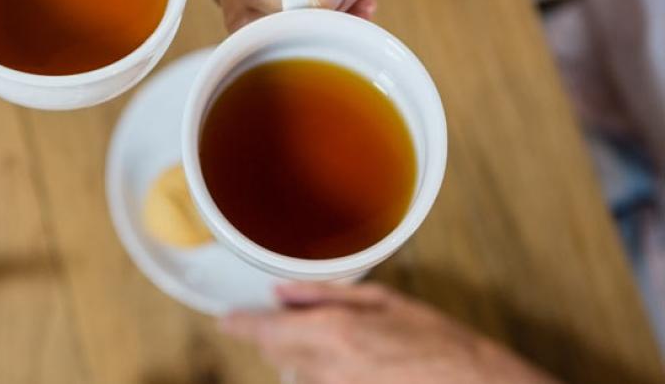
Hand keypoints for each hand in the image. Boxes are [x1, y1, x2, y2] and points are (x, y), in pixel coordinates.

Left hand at [221, 283, 557, 383]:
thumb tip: (281, 291)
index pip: (264, 331)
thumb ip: (324, 295)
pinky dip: (324, 378)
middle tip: (307, 325)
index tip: (227, 320)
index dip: (240, 324)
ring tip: (347, 350)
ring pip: (297, 375)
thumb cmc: (438, 343)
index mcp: (333, 334)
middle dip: (279, 338)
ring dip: (305, 362)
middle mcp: (326, 370)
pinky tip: (355, 369)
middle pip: (276, 355)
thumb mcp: (384, 302)